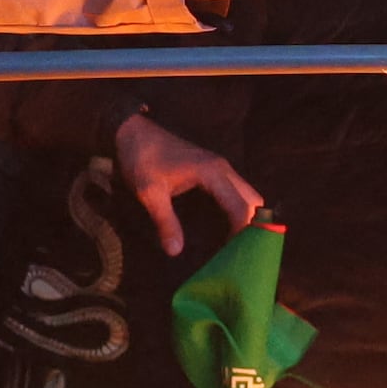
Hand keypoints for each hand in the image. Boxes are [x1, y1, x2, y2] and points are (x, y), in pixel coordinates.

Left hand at [108, 109, 263, 257]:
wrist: (134, 133)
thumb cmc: (142, 160)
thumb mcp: (150, 193)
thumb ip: (165, 222)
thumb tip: (175, 252)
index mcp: (212, 173)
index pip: (240, 206)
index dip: (242, 231)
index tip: (236, 254)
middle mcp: (223, 168)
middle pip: (253, 200)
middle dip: (252, 226)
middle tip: (239, 251)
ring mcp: (220, 167)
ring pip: (247, 195)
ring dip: (246, 217)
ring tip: (235, 242)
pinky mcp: (214, 169)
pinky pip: (236, 191)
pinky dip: (238, 209)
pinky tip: (225, 226)